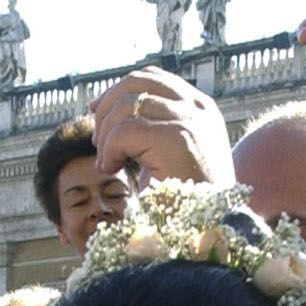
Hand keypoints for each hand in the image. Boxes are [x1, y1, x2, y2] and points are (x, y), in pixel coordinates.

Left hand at [86, 68, 233, 187]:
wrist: (210, 227)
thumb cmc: (188, 198)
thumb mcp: (174, 153)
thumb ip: (154, 126)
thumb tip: (108, 106)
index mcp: (201, 108)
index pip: (153, 78)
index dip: (118, 90)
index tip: (96, 111)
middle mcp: (198, 108)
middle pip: (136, 83)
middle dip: (107, 108)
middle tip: (98, 142)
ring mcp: (190, 121)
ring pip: (126, 106)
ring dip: (106, 135)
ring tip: (106, 162)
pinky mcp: (176, 139)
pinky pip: (124, 132)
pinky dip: (109, 150)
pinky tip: (111, 169)